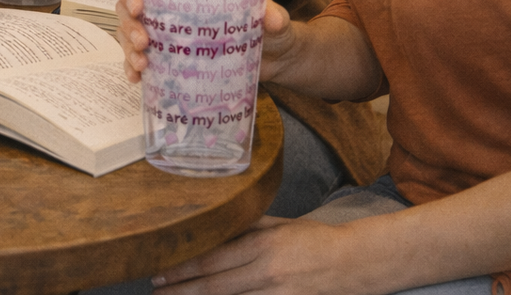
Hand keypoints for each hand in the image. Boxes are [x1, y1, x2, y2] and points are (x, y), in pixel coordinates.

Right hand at [118, 0, 293, 83]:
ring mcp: (165, 34)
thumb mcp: (271, 18)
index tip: (138, 5)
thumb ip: (272, 14)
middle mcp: (167, 8)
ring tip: (142, 64)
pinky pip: (137, 59)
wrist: (276, 59)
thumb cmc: (269, 28)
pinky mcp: (169, 59)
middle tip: (143, 42)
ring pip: (127, 33)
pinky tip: (137, 78)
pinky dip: (132, 68)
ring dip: (127, 47)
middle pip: (127, 8)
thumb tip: (273, 19)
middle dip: (128, 24)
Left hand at [152, 216, 354, 293]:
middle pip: (214, 286)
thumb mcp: (277, 224)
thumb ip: (245, 226)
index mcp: (261, 245)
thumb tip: (212, 223)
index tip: (159, 271)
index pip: (211, 259)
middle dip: (181, 290)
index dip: (182, 268)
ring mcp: (277, 294)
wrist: (354, 263)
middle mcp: (266, 272)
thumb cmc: (312, 239)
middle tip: (156, 291)